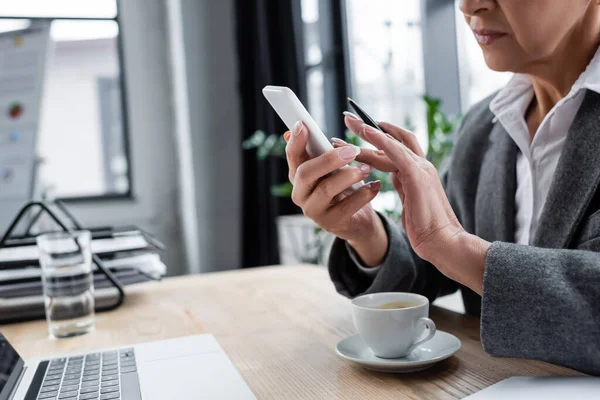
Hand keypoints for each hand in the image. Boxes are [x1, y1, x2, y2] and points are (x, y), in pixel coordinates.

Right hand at [284, 121, 387, 265]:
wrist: (357, 220)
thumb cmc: (343, 188)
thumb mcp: (332, 168)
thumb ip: (319, 151)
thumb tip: (301, 128)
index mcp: (298, 176)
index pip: (292, 156)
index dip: (295, 141)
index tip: (303, 124)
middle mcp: (300, 194)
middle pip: (305, 174)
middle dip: (328, 159)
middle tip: (352, 150)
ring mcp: (313, 211)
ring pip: (326, 190)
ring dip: (349, 176)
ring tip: (367, 168)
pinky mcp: (330, 223)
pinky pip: (346, 207)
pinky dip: (363, 194)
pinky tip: (375, 185)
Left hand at [338, 114, 489, 292]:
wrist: (443, 241)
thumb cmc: (426, 227)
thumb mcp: (410, 200)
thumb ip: (402, 185)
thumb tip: (390, 177)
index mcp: (418, 171)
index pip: (397, 146)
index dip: (378, 137)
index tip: (360, 129)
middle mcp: (421, 165)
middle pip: (393, 139)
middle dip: (369, 128)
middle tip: (349, 118)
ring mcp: (421, 169)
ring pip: (391, 144)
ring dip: (369, 132)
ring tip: (350, 122)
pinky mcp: (418, 176)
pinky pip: (397, 153)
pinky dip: (382, 140)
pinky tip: (367, 133)